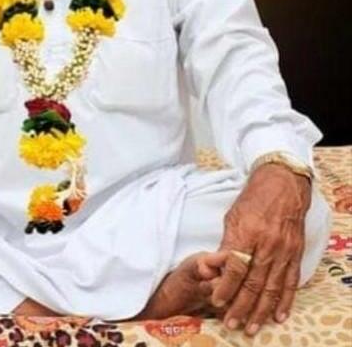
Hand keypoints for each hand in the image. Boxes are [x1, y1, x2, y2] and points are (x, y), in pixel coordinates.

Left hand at [211, 163, 311, 335]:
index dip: (225, 287)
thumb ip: (227, 243)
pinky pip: (291, 282)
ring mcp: (284, 249)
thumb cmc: (252, 199)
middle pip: (253, 282)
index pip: (235, 267)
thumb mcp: (232, 216)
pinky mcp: (296, 252)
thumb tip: (216, 269)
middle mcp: (267, 243)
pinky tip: (278, 315)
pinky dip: (285, 301)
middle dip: (241, 306)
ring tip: (251, 327)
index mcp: (247, 231)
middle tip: (231, 322)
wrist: (282, 184)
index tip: (217, 301)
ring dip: (261, 310)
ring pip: (272, 287)